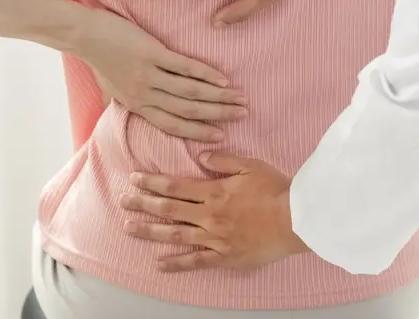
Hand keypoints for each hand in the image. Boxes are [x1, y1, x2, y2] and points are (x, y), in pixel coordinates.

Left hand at [73, 10, 246, 141]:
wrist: (84, 35)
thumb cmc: (98, 59)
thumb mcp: (112, 89)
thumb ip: (130, 101)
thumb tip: (142, 109)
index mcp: (137, 106)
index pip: (173, 125)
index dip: (198, 132)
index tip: (220, 136)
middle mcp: (145, 95)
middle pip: (188, 111)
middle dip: (217, 115)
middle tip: (241, 115)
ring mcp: (149, 75)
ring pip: (190, 92)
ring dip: (218, 96)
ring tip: (239, 98)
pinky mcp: (152, 54)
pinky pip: (184, 68)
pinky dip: (205, 74)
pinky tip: (222, 79)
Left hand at [119, 152, 309, 271]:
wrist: (296, 220)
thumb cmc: (276, 190)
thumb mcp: (251, 165)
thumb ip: (224, 160)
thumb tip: (200, 155)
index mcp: (214, 191)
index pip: (175, 185)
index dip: (152, 182)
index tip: (133, 179)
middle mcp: (208, 215)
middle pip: (169, 208)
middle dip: (143, 204)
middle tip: (122, 201)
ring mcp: (214, 238)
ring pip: (175, 234)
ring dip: (150, 231)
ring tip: (129, 228)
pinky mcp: (224, 257)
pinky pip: (195, 261)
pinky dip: (176, 263)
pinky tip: (159, 263)